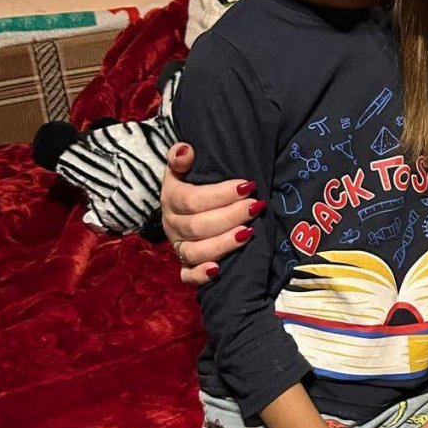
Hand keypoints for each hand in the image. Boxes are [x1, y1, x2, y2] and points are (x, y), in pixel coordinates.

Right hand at [162, 143, 259, 285]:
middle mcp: (173, 225)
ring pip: (197, 251)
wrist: (186, 208)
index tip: (247, 185)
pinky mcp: (186, 266)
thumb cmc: (194, 185)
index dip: (220, 194)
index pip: (192, 199)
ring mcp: (179, 247)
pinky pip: (188, 276)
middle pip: (198, 226)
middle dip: (230, 216)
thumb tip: (185, 150)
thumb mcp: (184, 169)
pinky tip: (218, 270)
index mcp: (171, 199)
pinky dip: (201, 275)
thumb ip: (181, 158)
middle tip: (256, 206)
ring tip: (249, 233)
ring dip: (224, 243)